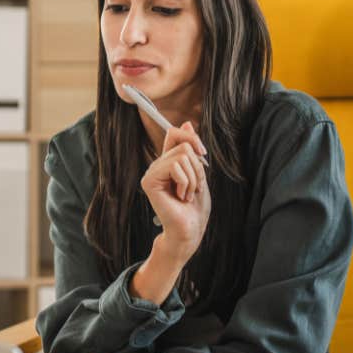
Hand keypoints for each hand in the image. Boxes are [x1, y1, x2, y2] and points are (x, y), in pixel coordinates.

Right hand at [140, 121, 210, 264]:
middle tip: (194, 187)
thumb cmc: (195, 207)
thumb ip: (191, 149)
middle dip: (198, 167)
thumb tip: (186, 123)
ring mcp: (151, 173)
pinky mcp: (149, 181)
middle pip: (184, 145)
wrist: (190, 230)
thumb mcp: (199, 172)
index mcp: (168, 162)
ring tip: (187, 194)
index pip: (175, 133)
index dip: (191, 137)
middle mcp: (157, 165)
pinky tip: (180, 197)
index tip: (203, 153)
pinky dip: (186, 183)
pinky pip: (175, 166)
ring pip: (182, 156)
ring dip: (194, 178)